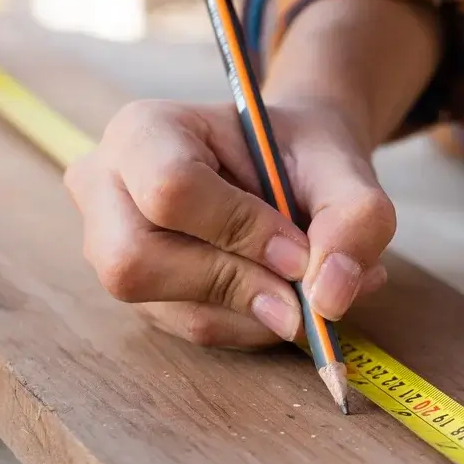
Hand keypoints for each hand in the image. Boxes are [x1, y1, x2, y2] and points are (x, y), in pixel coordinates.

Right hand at [64, 100, 395, 348]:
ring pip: (174, 311)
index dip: (240, 230)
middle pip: (138, 265)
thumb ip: (354, 218)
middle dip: (237, 286)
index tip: (299, 251)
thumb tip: (328, 300)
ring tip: (308, 288)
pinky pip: (195, 330)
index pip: (170, 190)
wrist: (286, 168)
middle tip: (302, 289)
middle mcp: (108, 191)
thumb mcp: (342, 167)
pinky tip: (284, 298)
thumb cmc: (301, 156)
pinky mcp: (144, 292)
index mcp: (144, 133)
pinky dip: (254, 325)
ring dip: (258, 313)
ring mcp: (113, 248)